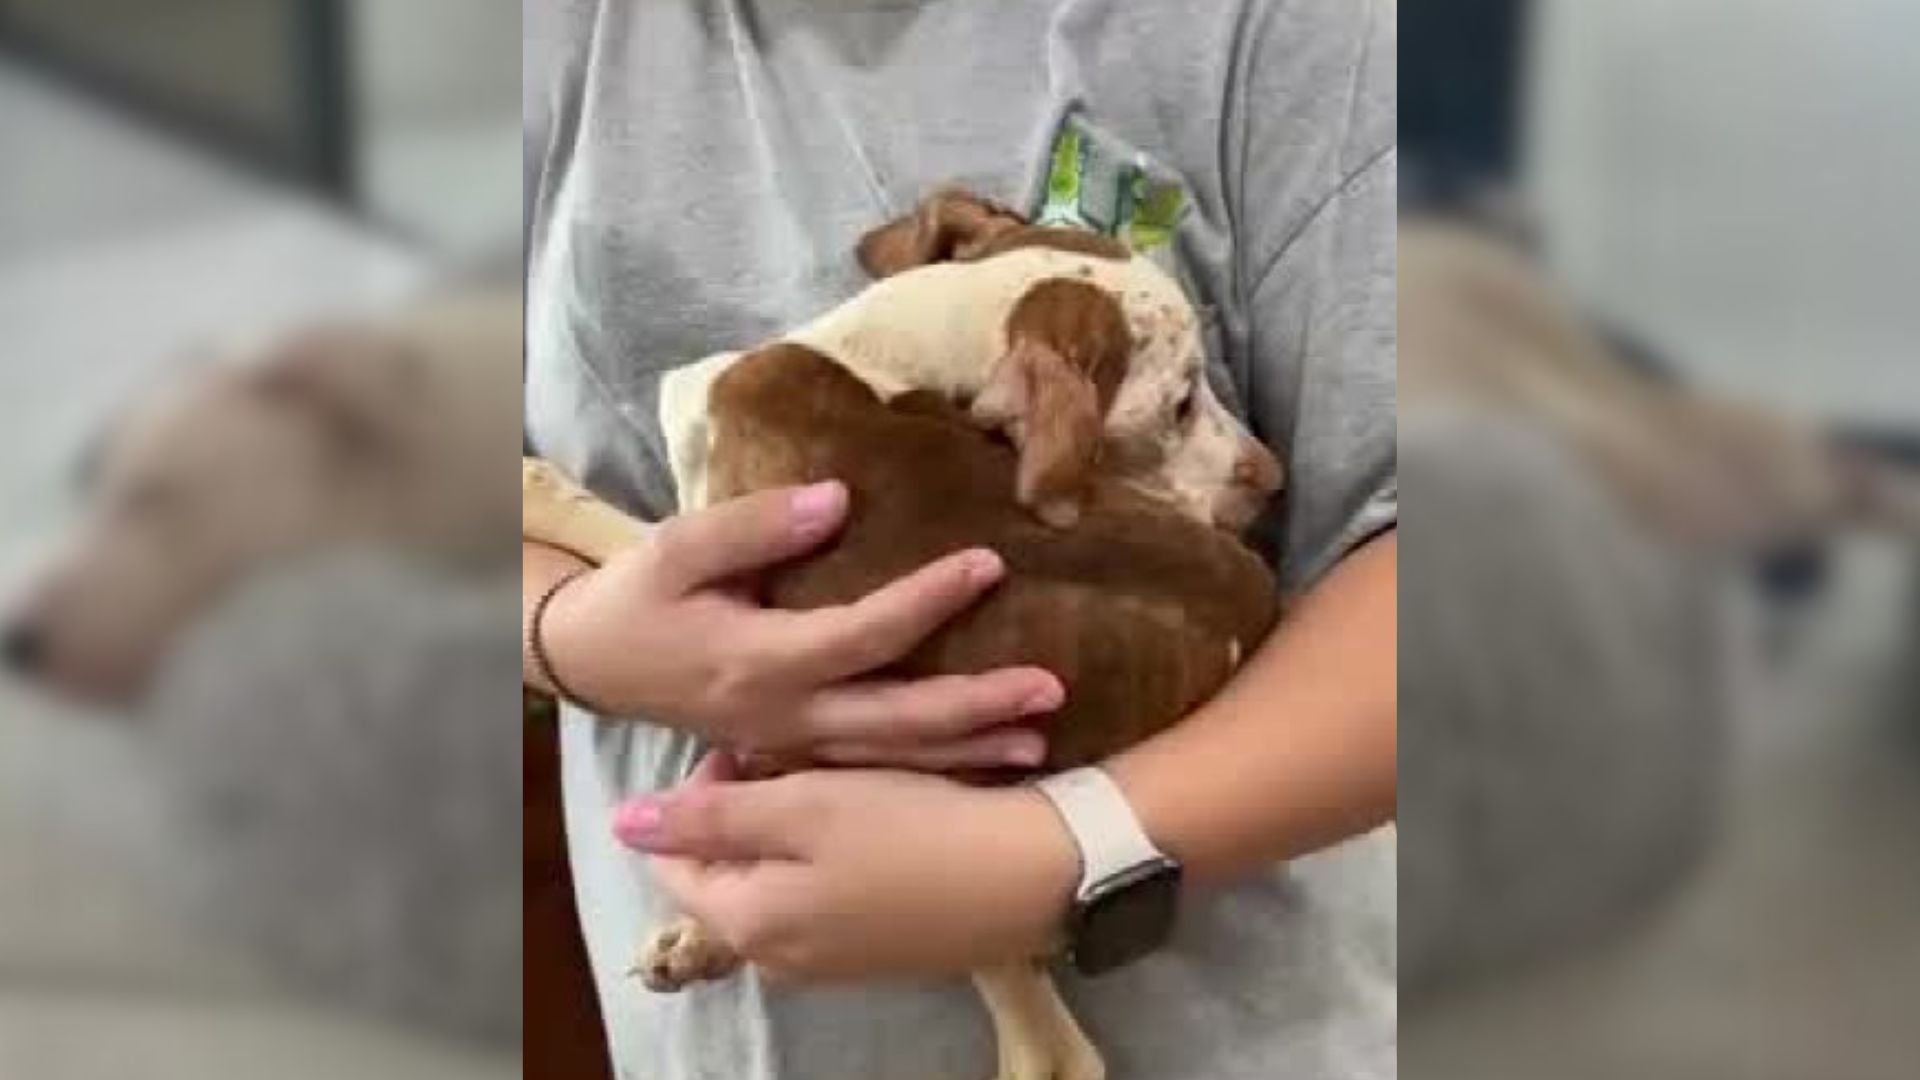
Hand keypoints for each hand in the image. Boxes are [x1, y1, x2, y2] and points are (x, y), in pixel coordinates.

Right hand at [541, 480, 1062, 769]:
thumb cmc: (638, 599)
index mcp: (760, 662)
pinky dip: (933, 768)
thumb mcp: (676, 548)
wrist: (596, 663)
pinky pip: (876, 768)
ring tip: (1039, 741)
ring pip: (893, 758)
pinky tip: (985, 760)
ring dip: (968, 750)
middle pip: (896, 720)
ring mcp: (794, 745)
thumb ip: (755, 525)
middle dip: (975, 707)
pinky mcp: (798, 753)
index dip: (927, 601)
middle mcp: (787, 716)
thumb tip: (838, 500)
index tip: (989, 563)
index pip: (861, 634)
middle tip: (1049, 688)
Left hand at [615, 752, 1077, 981]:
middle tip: (796, 750)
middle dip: (748, 806)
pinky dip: (833, 852)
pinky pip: (826, 895)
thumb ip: (710, 817)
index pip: (674, 858)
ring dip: (792, 825)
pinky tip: (874, 811)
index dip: (701, 789)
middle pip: (727, 870)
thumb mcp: (804, 807)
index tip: (752, 743)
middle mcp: (778, 956)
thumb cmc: (912, 829)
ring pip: (779, 878)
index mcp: (747, 922)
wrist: (1034, 875)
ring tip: (836, 772)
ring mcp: (831, 960)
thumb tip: (621, 823)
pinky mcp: (879, 950)